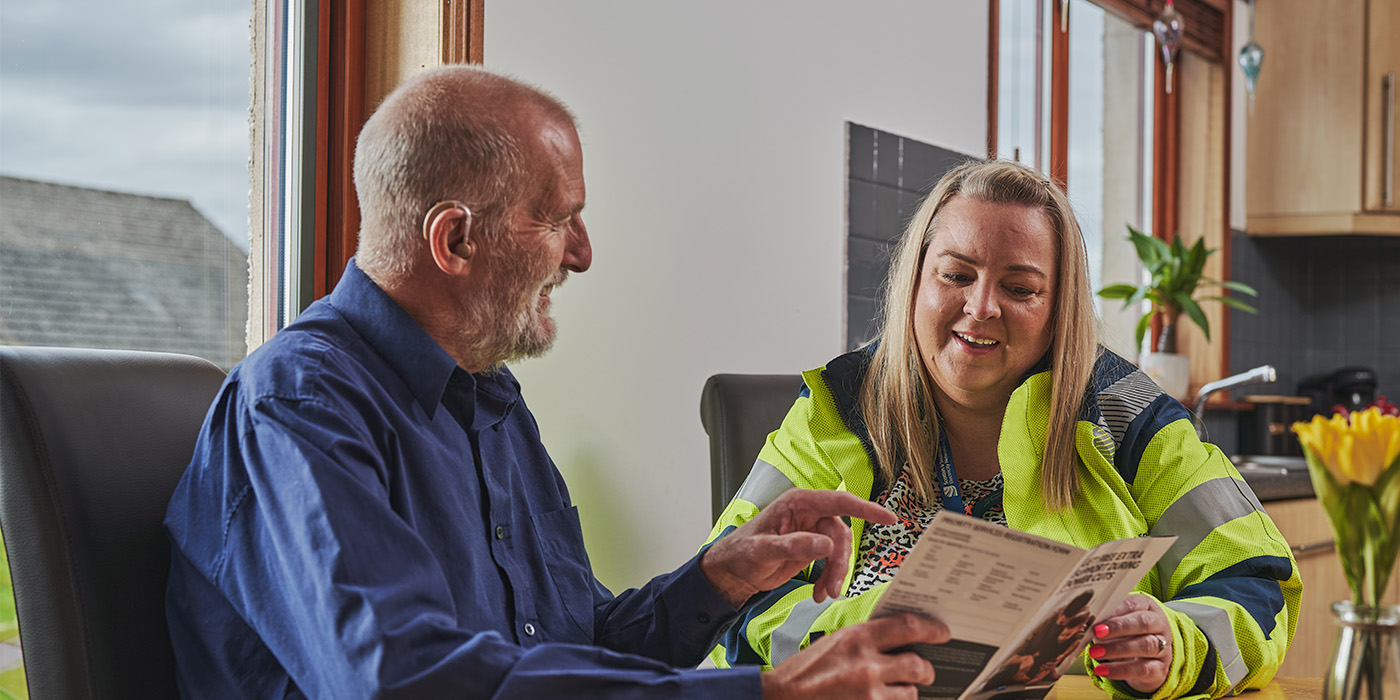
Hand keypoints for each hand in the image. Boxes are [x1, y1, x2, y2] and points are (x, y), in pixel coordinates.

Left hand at [701, 489, 895, 606]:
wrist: (732, 572)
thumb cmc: (741, 553)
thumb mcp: (764, 550)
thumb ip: (794, 546)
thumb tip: (825, 545)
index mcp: (798, 503)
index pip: (839, 502)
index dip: (866, 509)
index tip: (889, 518)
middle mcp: (808, 513)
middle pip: (841, 533)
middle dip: (841, 562)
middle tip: (833, 586)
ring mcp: (811, 531)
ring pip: (839, 550)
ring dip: (836, 573)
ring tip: (824, 594)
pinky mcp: (811, 548)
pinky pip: (832, 562)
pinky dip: (829, 578)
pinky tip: (820, 593)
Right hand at [761, 613, 949, 699]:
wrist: (781, 697)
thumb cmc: (806, 671)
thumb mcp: (836, 643)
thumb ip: (867, 640)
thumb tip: (899, 638)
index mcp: (857, 637)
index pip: (908, 626)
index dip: (932, 629)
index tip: (942, 632)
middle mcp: (866, 665)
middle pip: (918, 664)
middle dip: (927, 670)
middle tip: (926, 672)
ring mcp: (868, 694)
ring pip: (910, 694)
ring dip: (907, 692)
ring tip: (894, 691)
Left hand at [1087, 594, 1171, 692]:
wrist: (1147, 660)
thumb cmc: (1128, 634)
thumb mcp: (1118, 621)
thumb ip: (1105, 618)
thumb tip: (1085, 620)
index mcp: (1147, 607)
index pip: (1134, 604)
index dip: (1116, 609)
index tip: (1098, 614)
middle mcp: (1159, 626)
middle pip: (1143, 623)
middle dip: (1118, 627)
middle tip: (1096, 632)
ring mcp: (1163, 648)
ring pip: (1145, 646)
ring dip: (1117, 649)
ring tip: (1094, 652)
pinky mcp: (1160, 669)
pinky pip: (1143, 669)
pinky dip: (1120, 670)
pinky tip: (1102, 670)